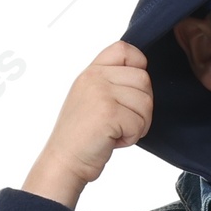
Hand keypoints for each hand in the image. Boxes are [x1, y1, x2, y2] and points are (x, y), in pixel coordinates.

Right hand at [23, 41, 153, 207]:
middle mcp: (95, 77)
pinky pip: (139, 123)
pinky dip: (132, 137)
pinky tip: (113, 140)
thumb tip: (142, 75)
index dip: (139, 67)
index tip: (131, 91)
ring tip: (116, 131)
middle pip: (144, 80)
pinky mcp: (109, 113)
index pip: (126, 50)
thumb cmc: (81, 135)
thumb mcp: (90, 97)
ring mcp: (101, 93)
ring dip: (138, 124)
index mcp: (92, 71)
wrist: (64, 160)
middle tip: (123, 122)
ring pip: (146, 103)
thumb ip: (110, 82)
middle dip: (142, 107)